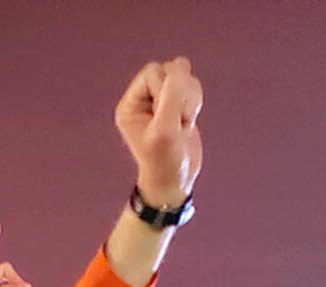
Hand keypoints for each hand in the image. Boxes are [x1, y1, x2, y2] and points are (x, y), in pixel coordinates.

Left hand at [115, 57, 203, 205]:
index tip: (167, 114)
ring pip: (184, 76)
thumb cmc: (164, 162)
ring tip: (182, 123)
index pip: (152, 72)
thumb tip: (180, 66)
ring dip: (190, 98)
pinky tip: (187, 122)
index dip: (166, 88)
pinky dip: (195, 101)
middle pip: (170, 70)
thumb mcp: (165, 131)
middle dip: (181, 93)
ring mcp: (161, 101)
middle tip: (177, 120)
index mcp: (130, 105)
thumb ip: (172, 97)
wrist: (174, 182)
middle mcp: (143, 100)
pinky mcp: (177, 104)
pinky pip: (192, 86)